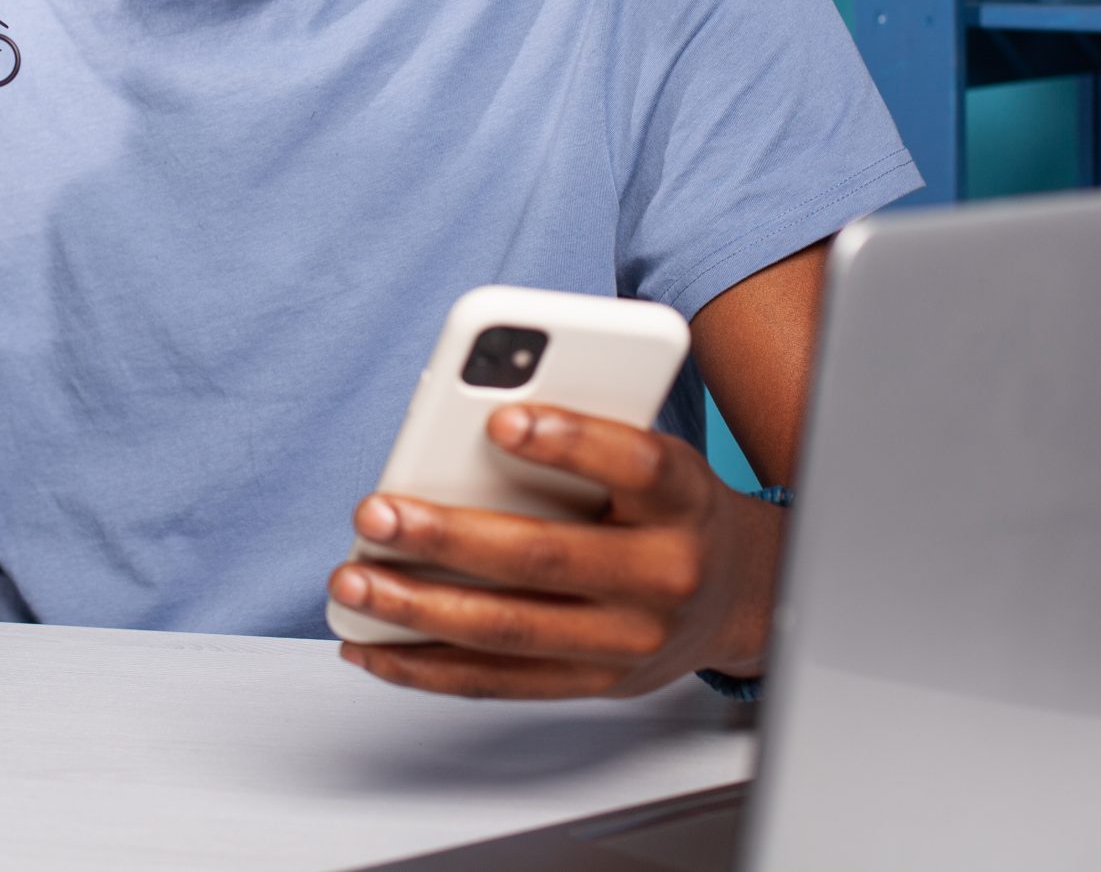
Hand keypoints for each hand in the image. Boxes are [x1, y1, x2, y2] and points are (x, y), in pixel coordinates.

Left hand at [330, 404, 784, 699]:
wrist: (748, 596)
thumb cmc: (674, 508)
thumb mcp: (656, 458)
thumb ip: (585, 441)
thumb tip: (467, 433)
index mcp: (682, 499)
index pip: (633, 463)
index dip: (569, 440)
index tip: (500, 418)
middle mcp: (663, 575)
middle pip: (545, 557)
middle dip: (446, 535)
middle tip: (374, 512)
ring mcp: (629, 642)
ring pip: (510, 630)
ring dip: (417, 607)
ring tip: (353, 581)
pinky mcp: (595, 683)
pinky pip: (500, 682)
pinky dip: (426, 667)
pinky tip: (372, 643)